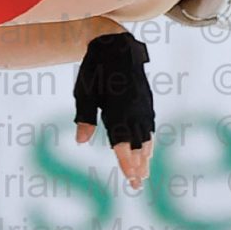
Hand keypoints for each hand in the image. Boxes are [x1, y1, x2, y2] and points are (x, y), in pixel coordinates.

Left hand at [74, 29, 155, 191]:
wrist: (115, 45)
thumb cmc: (95, 70)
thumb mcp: (83, 92)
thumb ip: (84, 117)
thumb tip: (80, 142)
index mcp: (117, 108)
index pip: (123, 141)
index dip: (126, 161)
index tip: (130, 178)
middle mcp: (134, 108)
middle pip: (138, 143)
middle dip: (138, 165)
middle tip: (137, 184)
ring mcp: (142, 104)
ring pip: (146, 135)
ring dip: (145, 155)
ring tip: (144, 173)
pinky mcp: (146, 100)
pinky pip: (149, 125)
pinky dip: (149, 139)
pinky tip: (148, 149)